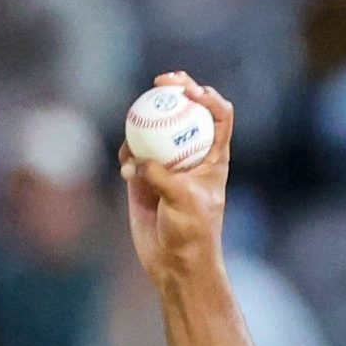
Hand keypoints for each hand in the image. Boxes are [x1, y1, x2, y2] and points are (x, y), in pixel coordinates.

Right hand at [120, 73, 234, 287]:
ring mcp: (166, 163)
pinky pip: (132, 153)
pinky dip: (127, 154)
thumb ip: (164, 177)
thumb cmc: (192, 235)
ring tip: (135, 128)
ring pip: (155, 127)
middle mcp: (191, 154)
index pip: (220, 115)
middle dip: (175, 89)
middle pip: (186, 110)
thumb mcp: (184, 203)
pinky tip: (126, 168)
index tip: (189, 92)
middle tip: (160, 82)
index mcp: (214, 156)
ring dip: (143, 122)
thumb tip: (139, 160)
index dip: (208, 97)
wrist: (173, 264)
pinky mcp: (144, 176)